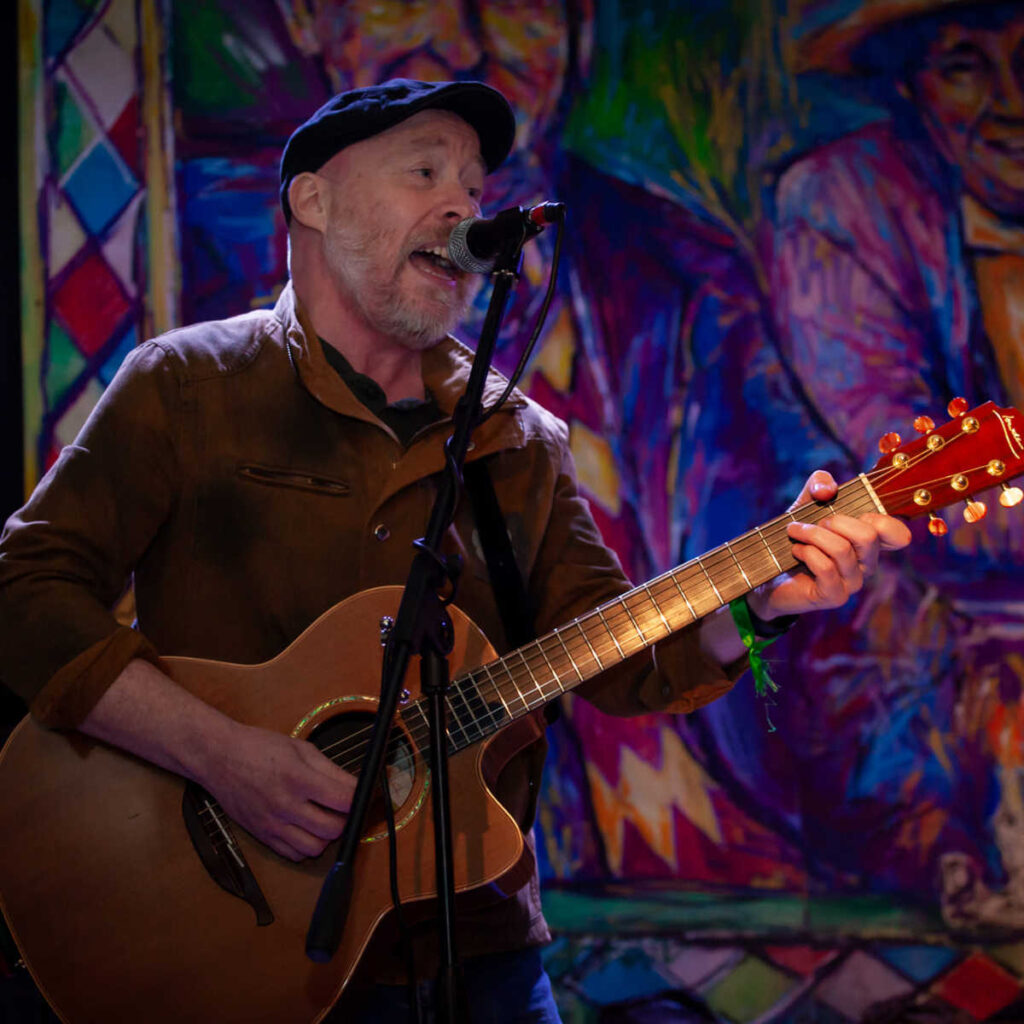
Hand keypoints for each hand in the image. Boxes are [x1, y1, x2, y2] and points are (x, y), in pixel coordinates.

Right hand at [199, 723, 356, 861]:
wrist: (219, 757)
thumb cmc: (259, 748)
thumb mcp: (301, 749)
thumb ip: (331, 770)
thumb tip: (356, 786)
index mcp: (298, 779)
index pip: (344, 799)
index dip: (361, 797)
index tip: (367, 794)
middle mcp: (286, 805)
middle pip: (334, 829)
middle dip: (346, 818)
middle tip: (344, 806)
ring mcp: (273, 824)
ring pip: (316, 847)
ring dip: (327, 835)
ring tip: (324, 817)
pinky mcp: (263, 836)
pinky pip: (294, 855)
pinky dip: (306, 846)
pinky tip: (306, 828)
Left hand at [749, 470, 911, 620]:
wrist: (772, 572)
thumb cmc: (797, 537)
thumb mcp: (807, 502)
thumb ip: (820, 483)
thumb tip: (829, 490)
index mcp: (870, 542)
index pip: (899, 535)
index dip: (882, 520)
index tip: (855, 514)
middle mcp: (867, 563)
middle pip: (868, 536)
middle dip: (834, 522)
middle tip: (813, 524)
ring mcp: (853, 582)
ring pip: (842, 549)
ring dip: (811, 534)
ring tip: (795, 533)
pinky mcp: (835, 596)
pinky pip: (825, 567)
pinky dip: (806, 552)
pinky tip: (796, 551)